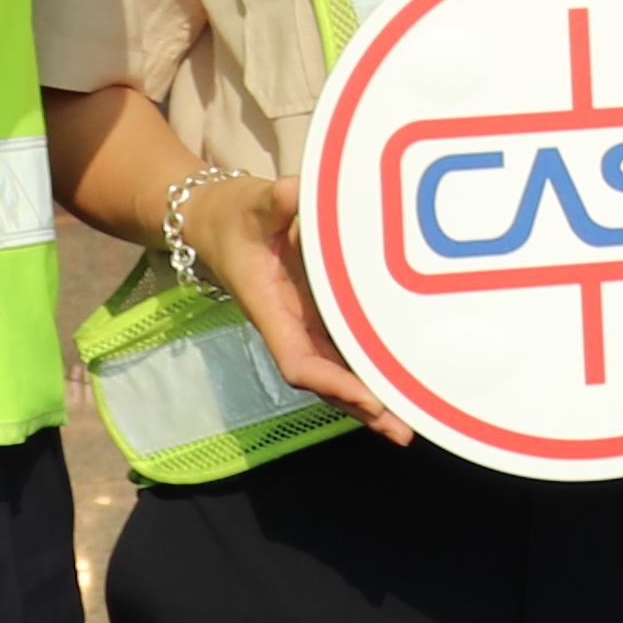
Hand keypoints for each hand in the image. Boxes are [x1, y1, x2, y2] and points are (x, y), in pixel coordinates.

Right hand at [183, 171, 407, 445]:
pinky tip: (398, 388)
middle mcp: (289, 325)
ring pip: (335, 373)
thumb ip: (273, 200)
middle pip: (324, 381)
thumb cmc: (234, 214)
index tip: (366, 397)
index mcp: (270, 309)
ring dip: (369, 399)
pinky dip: (366, 374)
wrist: (213, 219)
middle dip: (360, 406)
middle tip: (404, 429)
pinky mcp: (314, 316)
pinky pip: (341, 352)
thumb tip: (293, 194)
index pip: (299, 361)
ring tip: (409, 423)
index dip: (332, 382)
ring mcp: (302, 325)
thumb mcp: (252, 202)